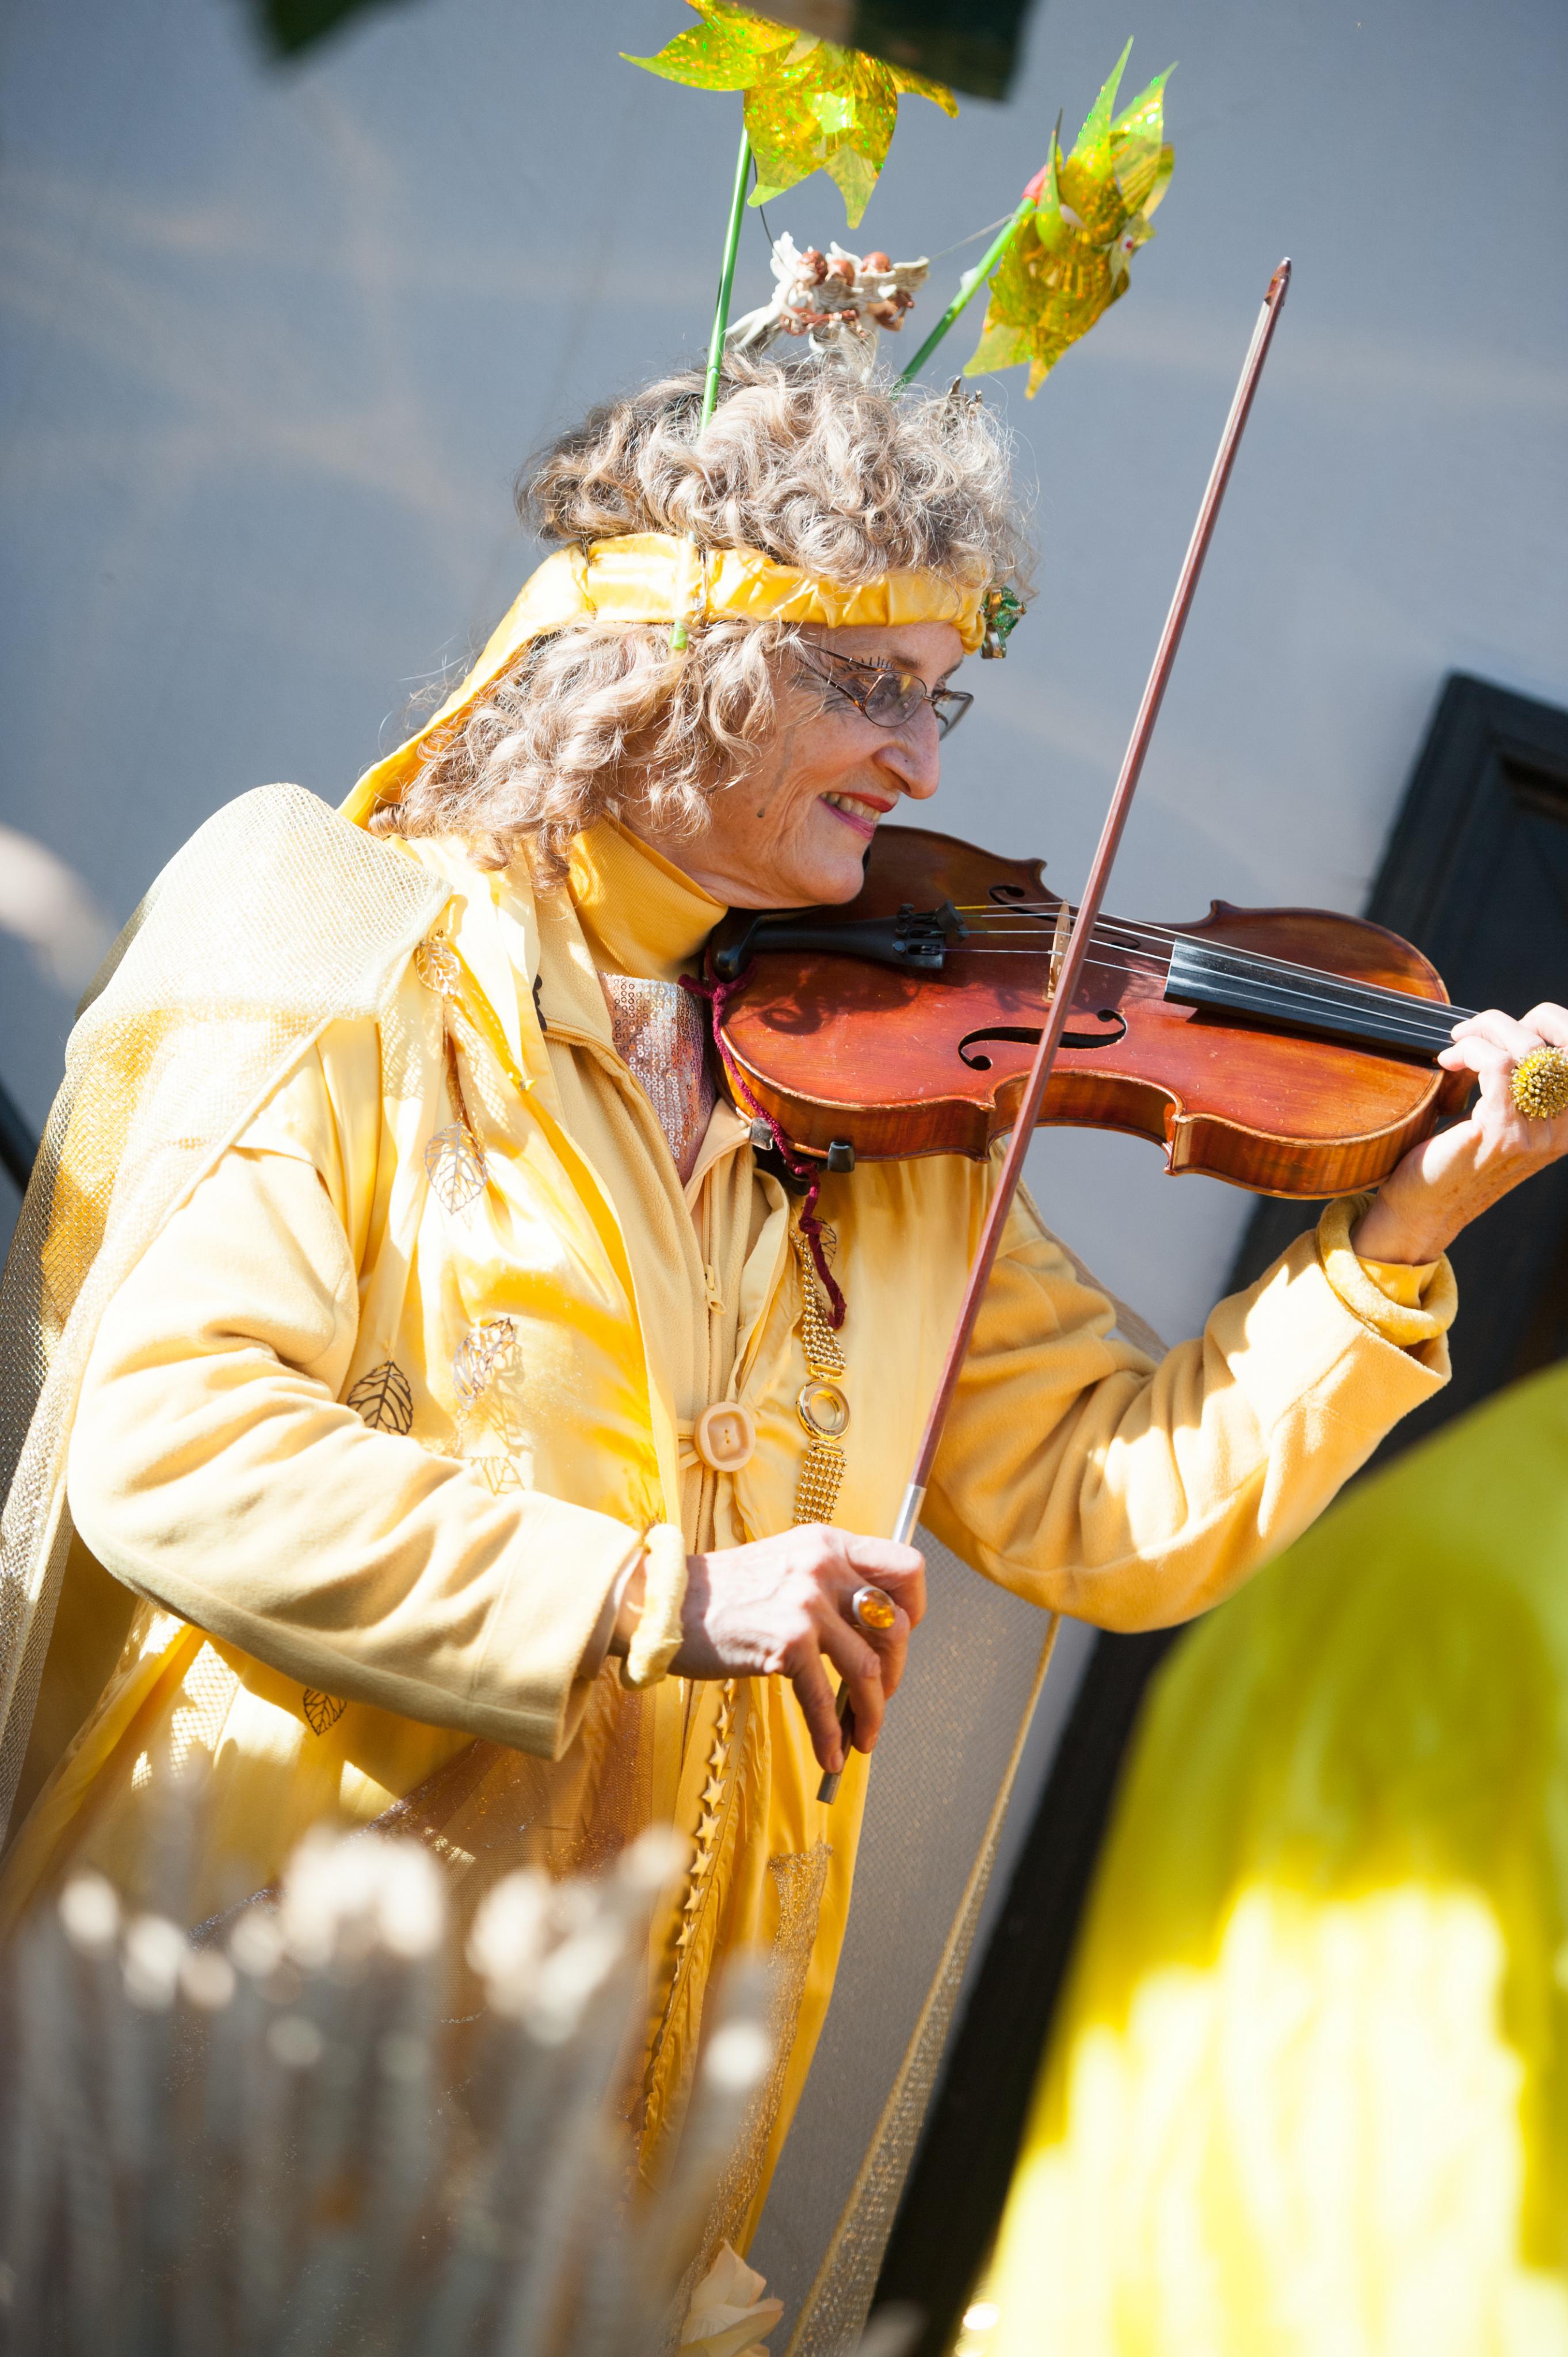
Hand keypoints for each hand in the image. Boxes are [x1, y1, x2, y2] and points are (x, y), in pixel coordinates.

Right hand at [671, 1526, 925, 1775]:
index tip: (897, 1639)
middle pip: (895, 1626)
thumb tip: (871, 1634)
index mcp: (829, 1544)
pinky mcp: (787, 1641)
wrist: (664, 1603)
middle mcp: (824, 1565)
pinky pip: (826, 1699)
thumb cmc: (723, 1594)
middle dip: (894, 1672)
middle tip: (877, 1698)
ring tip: (862, 1738)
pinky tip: (831, 1754)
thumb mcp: (786, 1566)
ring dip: (871, 1713)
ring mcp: (807, 1602)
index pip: (906, 1568)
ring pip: (869, 1668)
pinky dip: (832, 1734)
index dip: (914, 1609)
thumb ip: (828, 1584)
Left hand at [1352, 1003, 1567, 1262]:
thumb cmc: (1451, 1159)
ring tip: (1454, 1047)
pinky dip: (1469, 1051)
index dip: (1547, 1021)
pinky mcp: (1500, 1134)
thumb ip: (1514, 1082)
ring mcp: (1533, 1134)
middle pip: (1554, 1044)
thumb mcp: (1497, 1117)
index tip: (1499, 1029)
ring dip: (1481, 1034)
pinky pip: (1497, 1065)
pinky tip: (1447, 1062)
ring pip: (1524, 1049)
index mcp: (1564, 1123)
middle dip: (1505, 1024)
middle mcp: (1560, 1130)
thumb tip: (1501, 1030)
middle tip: (1467, 1035)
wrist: (1422, 1210)